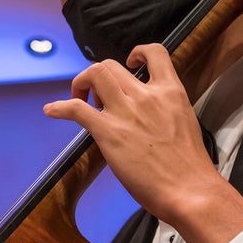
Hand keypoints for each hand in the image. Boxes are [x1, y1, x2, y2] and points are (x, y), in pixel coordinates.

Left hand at [43, 43, 242, 242]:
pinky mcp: (109, 132)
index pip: (156, 53)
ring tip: (80, 100)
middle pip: (111, 65)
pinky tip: (52, 111)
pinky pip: (76, 109)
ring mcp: (127, 112)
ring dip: (81, 83)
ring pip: (95, 74)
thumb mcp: (184, 124)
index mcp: (171, 93)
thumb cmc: (189, 167)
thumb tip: (147, 118)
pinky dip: (60, 107)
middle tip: (95, 96)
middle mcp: (147, 96)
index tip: (130, 63)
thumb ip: (165, 112)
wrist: (190, 190)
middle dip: (97, 76)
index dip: (138, 52)